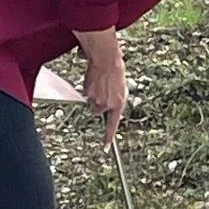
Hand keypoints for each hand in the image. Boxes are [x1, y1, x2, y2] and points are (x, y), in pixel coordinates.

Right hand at [77, 28, 126, 147]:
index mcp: (118, 104)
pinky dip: (90, 88)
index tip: (105, 148)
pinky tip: (95, 80)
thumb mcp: (121, 90)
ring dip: (94, 96)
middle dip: (99, 104)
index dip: (108, 138)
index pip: (112, 126)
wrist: (107, 60)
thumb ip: (116, 102)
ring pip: (92, 103)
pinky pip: (86, 94)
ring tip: (100, 84)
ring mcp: (97, 99)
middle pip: (98, 112)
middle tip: (104, 91)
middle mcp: (107, 105)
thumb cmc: (116, 73)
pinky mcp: (88, 93)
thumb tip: (111, 107)